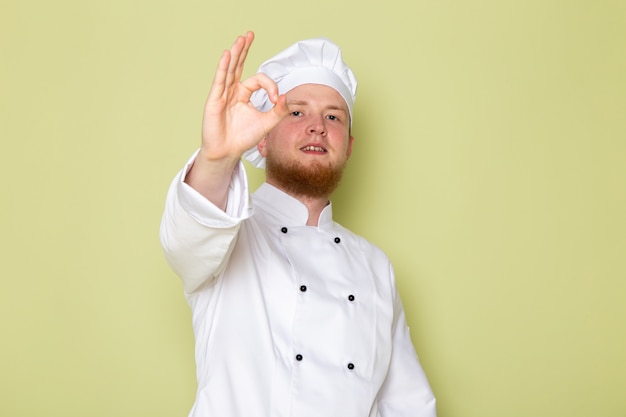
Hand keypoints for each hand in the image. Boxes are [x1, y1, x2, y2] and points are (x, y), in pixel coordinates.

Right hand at [200, 31, 287, 161]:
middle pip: (239, 65)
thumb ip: (278, 111)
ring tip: (241, 39)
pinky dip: (224, 67)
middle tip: (250, 34)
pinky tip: (227, 54)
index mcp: (244, 94)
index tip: (277, 99)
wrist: (228, 152)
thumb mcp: (266, 123)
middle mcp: (232, 91)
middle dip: (244, 50)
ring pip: (230, 70)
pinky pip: (220, 81)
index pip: (258, 80)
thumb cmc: (244, 138)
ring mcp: (222, 94)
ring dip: (235, 54)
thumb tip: (288, 97)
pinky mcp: (214, 100)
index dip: (271, 86)